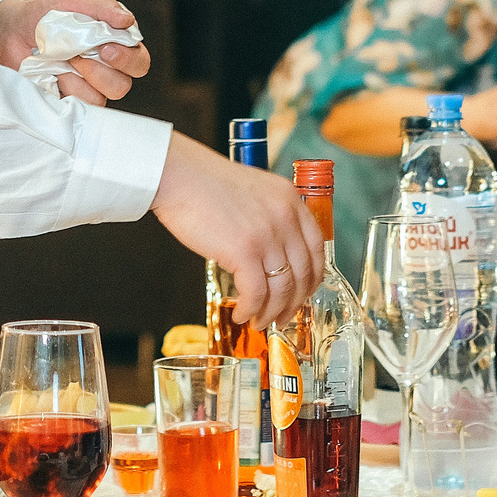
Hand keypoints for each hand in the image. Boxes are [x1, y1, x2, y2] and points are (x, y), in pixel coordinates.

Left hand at [0, 0, 150, 107]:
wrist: (6, 34)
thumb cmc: (42, 17)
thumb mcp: (70, 2)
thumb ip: (100, 7)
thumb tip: (127, 20)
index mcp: (113, 46)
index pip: (139, 62)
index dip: (128, 59)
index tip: (105, 47)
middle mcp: (104, 71)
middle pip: (124, 85)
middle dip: (103, 72)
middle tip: (79, 56)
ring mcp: (84, 89)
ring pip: (101, 99)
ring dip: (80, 80)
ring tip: (60, 63)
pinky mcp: (65, 103)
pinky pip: (76, 109)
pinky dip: (65, 91)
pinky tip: (52, 76)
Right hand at [150, 132, 322, 328]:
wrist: (179, 175)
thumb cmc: (206, 184)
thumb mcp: (255, 191)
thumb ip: (271, 215)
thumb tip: (272, 253)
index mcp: (291, 201)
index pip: (317, 249)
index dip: (311, 278)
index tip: (302, 293)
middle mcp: (286, 218)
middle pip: (304, 274)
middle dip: (294, 303)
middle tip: (282, 317)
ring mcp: (267, 235)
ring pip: (282, 289)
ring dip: (272, 312)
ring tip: (258, 321)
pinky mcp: (245, 251)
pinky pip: (257, 294)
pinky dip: (251, 310)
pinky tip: (242, 314)